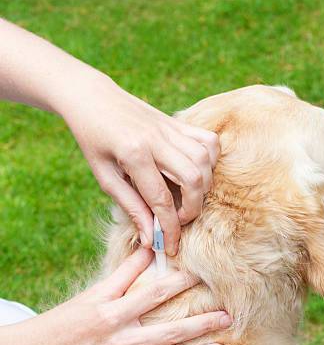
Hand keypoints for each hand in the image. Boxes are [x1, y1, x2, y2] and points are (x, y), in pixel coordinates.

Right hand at [2, 249, 230, 344]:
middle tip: (228, 317)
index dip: (184, 282)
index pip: (157, 293)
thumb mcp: (93, 292)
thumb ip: (124, 273)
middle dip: (202, 324)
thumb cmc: (66, 320)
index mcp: (114, 313)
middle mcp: (120, 342)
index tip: (206, 275)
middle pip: (170, 332)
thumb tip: (150, 249)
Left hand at [60, 75, 218, 254]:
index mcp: (133, 154)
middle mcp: (156, 139)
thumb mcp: (105, 177)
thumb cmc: (94, 141)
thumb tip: (149, 238)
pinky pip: (209, 141)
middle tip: (178, 218)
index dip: (169, 228)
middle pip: (193, 179)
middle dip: (193, 208)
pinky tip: (195, 173)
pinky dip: (210, 162)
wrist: (93, 98)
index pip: (161, 199)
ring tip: (187, 197)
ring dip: (203, 186)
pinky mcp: (178, 122)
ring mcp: (170, 128)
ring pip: (205, 160)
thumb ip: (130, 206)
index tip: (169, 247)